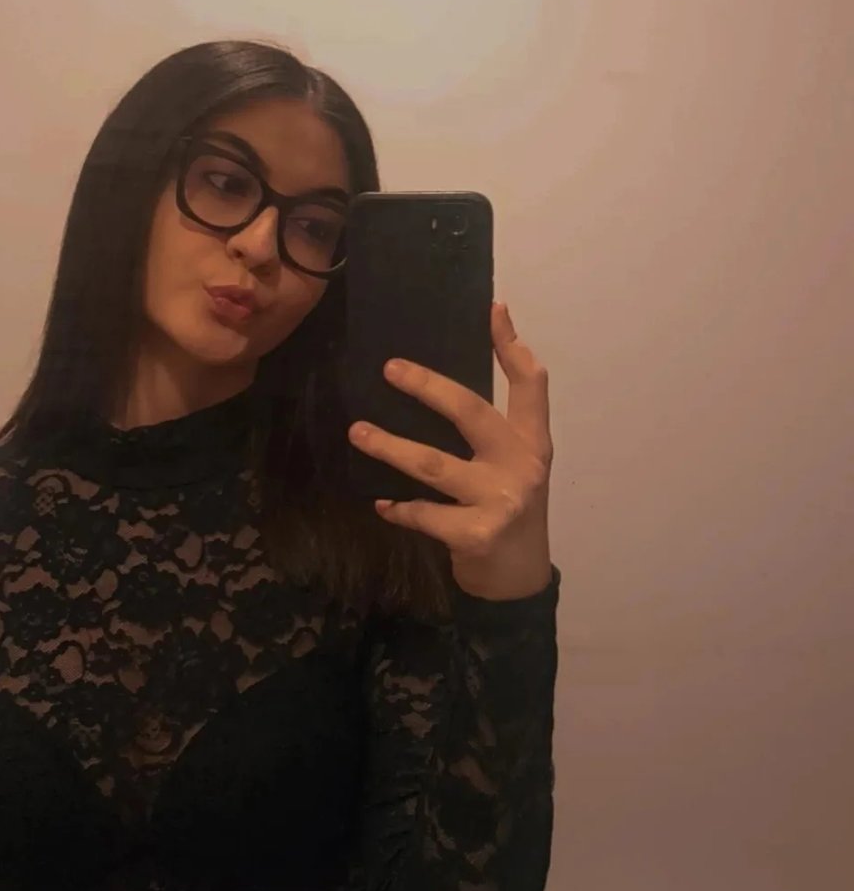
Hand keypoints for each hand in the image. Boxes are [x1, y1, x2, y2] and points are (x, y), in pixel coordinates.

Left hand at [348, 302, 553, 601]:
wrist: (519, 580)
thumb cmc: (506, 512)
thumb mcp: (513, 466)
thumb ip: (492, 431)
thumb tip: (437, 388)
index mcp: (533, 442)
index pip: (530, 384)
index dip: (511, 346)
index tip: (492, 309)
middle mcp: (522, 464)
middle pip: (470, 411)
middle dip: (427, 387)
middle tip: (389, 369)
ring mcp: (501, 499)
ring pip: (433, 464)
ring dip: (390, 446)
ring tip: (357, 431)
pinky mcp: (476, 533)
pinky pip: (424, 513)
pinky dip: (398, 508)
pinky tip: (381, 504)